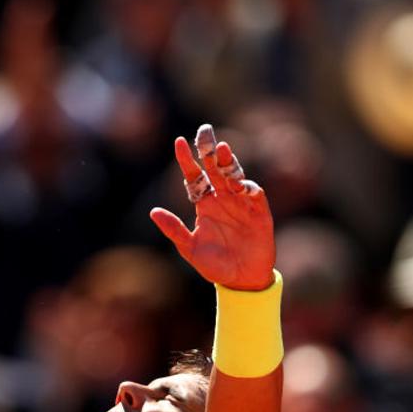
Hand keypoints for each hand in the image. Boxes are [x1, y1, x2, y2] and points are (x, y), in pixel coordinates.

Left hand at [150, 125, 275, 289]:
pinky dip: (247, 186)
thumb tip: (153, 211)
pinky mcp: (259, 211)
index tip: (179, 142)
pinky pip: (253, 193)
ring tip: (221, 148)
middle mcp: (222, 198)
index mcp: (204, 204)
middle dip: (209, 149)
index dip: (187, 159)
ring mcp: (241, 203)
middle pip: (214, 167)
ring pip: (233, 174)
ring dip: (228, 161)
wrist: (242, 281)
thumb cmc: (215, 266)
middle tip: (204, 130)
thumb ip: (174, 230)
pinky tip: (239, 183)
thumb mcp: (190, 249)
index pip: (193, 176)